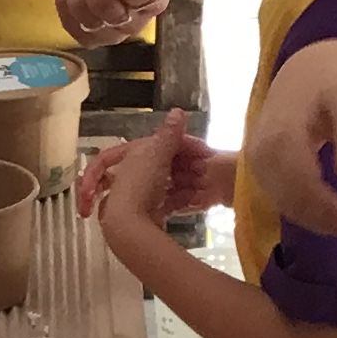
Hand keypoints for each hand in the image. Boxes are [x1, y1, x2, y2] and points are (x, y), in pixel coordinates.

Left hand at [77, 111, 228, 224]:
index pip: (157, 142)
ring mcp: (137, 194)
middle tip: (206, 165)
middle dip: (186, 162)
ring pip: (166, 181)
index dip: (181, 143)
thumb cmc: (140, 184)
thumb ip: (169, 134)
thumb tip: (178, 111)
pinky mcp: (146, 213)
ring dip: (186, 179)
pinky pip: (166, 200)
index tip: (202, 149)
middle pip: (162, 162)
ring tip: (204, 180)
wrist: (130, 226)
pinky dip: (180, 197)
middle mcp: (130, 173)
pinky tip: (194, 196)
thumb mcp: (156, 153)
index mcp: (130, 154)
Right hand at [248, 43, 336, 237]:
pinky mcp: (259, 174)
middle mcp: (260, 153)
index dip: (333, 209)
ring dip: (324, 221)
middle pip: (294, 202)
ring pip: (289, 208)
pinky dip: (314, 215)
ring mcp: (256, 165)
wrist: (303, 76)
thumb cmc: (330, 86)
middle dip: (332, 220)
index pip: (303, 185)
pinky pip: (286, 203)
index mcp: (280, 134)